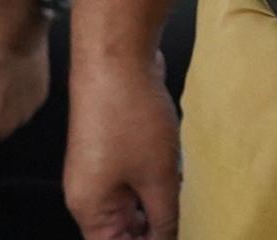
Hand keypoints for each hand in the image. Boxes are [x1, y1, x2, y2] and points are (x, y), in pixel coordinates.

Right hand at [63, 41, 180, 239]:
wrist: (116, 55)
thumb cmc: (128, 113)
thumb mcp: (157, 177)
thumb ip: (165, 219)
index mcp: (89, 207)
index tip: (176, 237)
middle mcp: (89, 191)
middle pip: (124, 231)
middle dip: (155, 230)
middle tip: (187, 223)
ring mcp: (101, 166)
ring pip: (134, 204)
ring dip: (159, 207)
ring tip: (188, 205)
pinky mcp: (115, 145)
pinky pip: (137, 178)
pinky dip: (158, 183)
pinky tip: (182, 178)